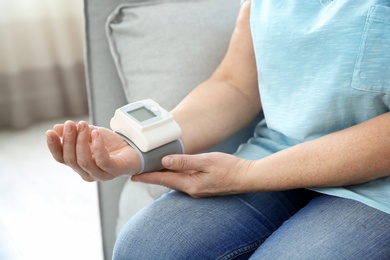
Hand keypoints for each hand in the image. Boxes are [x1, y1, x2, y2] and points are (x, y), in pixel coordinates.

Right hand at [46, 120, 140, 180]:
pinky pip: (102, 161)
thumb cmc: (111, 143)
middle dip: (69, 140)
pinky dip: (97, 146)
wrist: (134, 147)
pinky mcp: (114, 171)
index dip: (54, 146)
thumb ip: (75, 132)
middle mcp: (87, 172)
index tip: (50, 132)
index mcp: (79, 165)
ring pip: (84, 161)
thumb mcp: (90, 134)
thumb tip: (57, 128)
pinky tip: (96, 133)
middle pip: (71, 159)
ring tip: (83, 125)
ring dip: (81, 141)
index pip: (61, 158)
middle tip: (71, 124)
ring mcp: (101, 174)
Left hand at [132, 152, 252, 197]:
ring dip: (162, 175)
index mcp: (190, 184)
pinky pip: (183, 181)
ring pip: (174, 181)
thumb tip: (165, 161)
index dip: (147, 177)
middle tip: (138, 171)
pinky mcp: (202, 187)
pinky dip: (174, 175)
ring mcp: (197, 190)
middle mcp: (191, 189)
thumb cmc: (229, 168)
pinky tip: (172, 169)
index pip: (163, 179)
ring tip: (151, 169)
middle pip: (167, 181)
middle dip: (152, 176)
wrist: (247, 177)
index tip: (133, 176)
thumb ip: (185, 162)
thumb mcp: (206, 161)